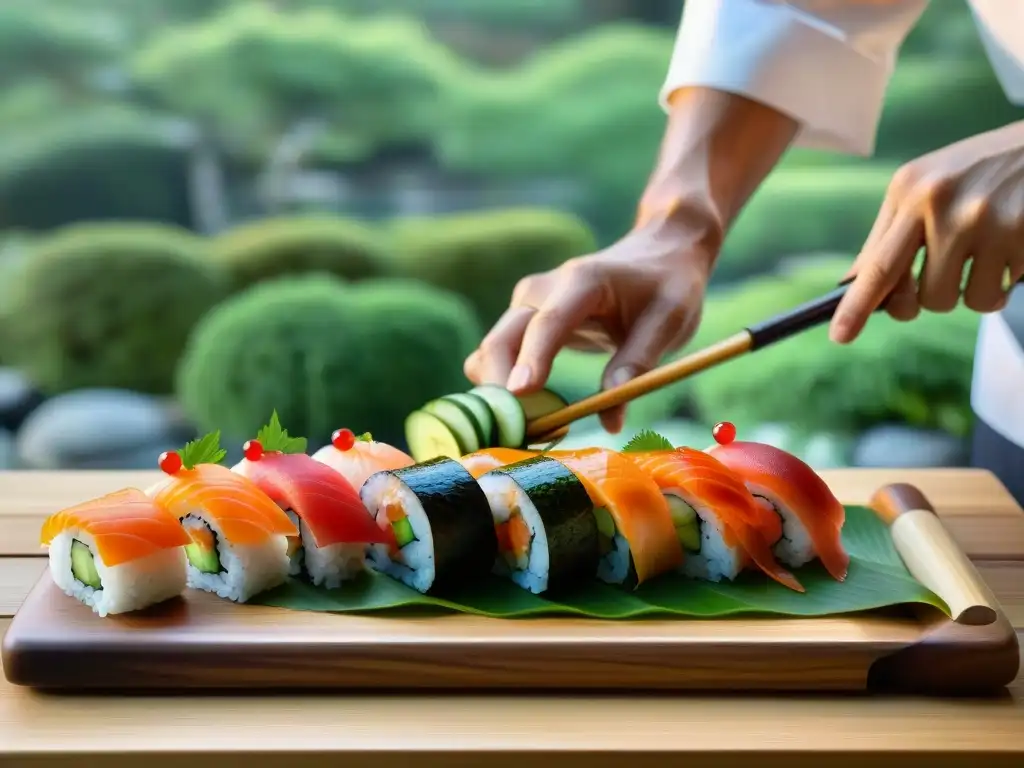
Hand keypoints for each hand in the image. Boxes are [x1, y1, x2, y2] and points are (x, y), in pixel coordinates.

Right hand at [463, 215, 716, 432]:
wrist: (655, 253)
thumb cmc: (666, 285)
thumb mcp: (669, 321)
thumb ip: (637, 364)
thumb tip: (610, 420)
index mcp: (581, 281)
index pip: (547, 323)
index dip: (531, 359)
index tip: (519, 393)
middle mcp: (541, 289)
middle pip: (501, 339)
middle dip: (502, 387)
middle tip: (524, 434)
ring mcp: (525, 304)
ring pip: (490, 352)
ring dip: (498, 392)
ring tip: (531, 428)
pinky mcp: (521, 321)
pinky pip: (497, 357)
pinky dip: (503, 386)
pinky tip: (530, 413)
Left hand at [831, 121, 1023, 342]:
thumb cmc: (977, 170)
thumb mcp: (925, 185)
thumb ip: (890, 232)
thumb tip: (854, 283)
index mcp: (908, 191)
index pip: (876, 264)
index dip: (857, 306)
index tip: (840, 335)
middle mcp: (941, 204)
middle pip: (922, 296)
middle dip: (927, 301)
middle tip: (942, 277)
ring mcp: (984, 220)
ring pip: (963, 301)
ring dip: (972, 291)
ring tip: (985, 256)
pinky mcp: (1020, 234)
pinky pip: (1000, 291)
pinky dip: (1004, 281)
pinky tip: (1010, 248)